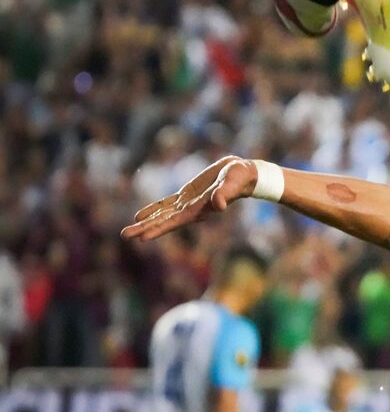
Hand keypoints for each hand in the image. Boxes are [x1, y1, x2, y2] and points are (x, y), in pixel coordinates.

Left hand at [121, 156, 257, 241]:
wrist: (243, 174)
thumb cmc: (239, 178)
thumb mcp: (232, 183)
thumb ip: (225, 194)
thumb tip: (220, 205)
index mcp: (200, 209)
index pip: (175, 221)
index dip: (159, 228)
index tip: (142, 237)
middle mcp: (191, 210)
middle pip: (164, 221)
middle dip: (145, 228)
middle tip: (124, 235)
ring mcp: (187, 204)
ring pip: (162, 215)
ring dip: (145, 222)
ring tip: (126, 231)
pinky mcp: (186, 196)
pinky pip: (165, 205)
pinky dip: (152, 210)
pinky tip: (139, 215)